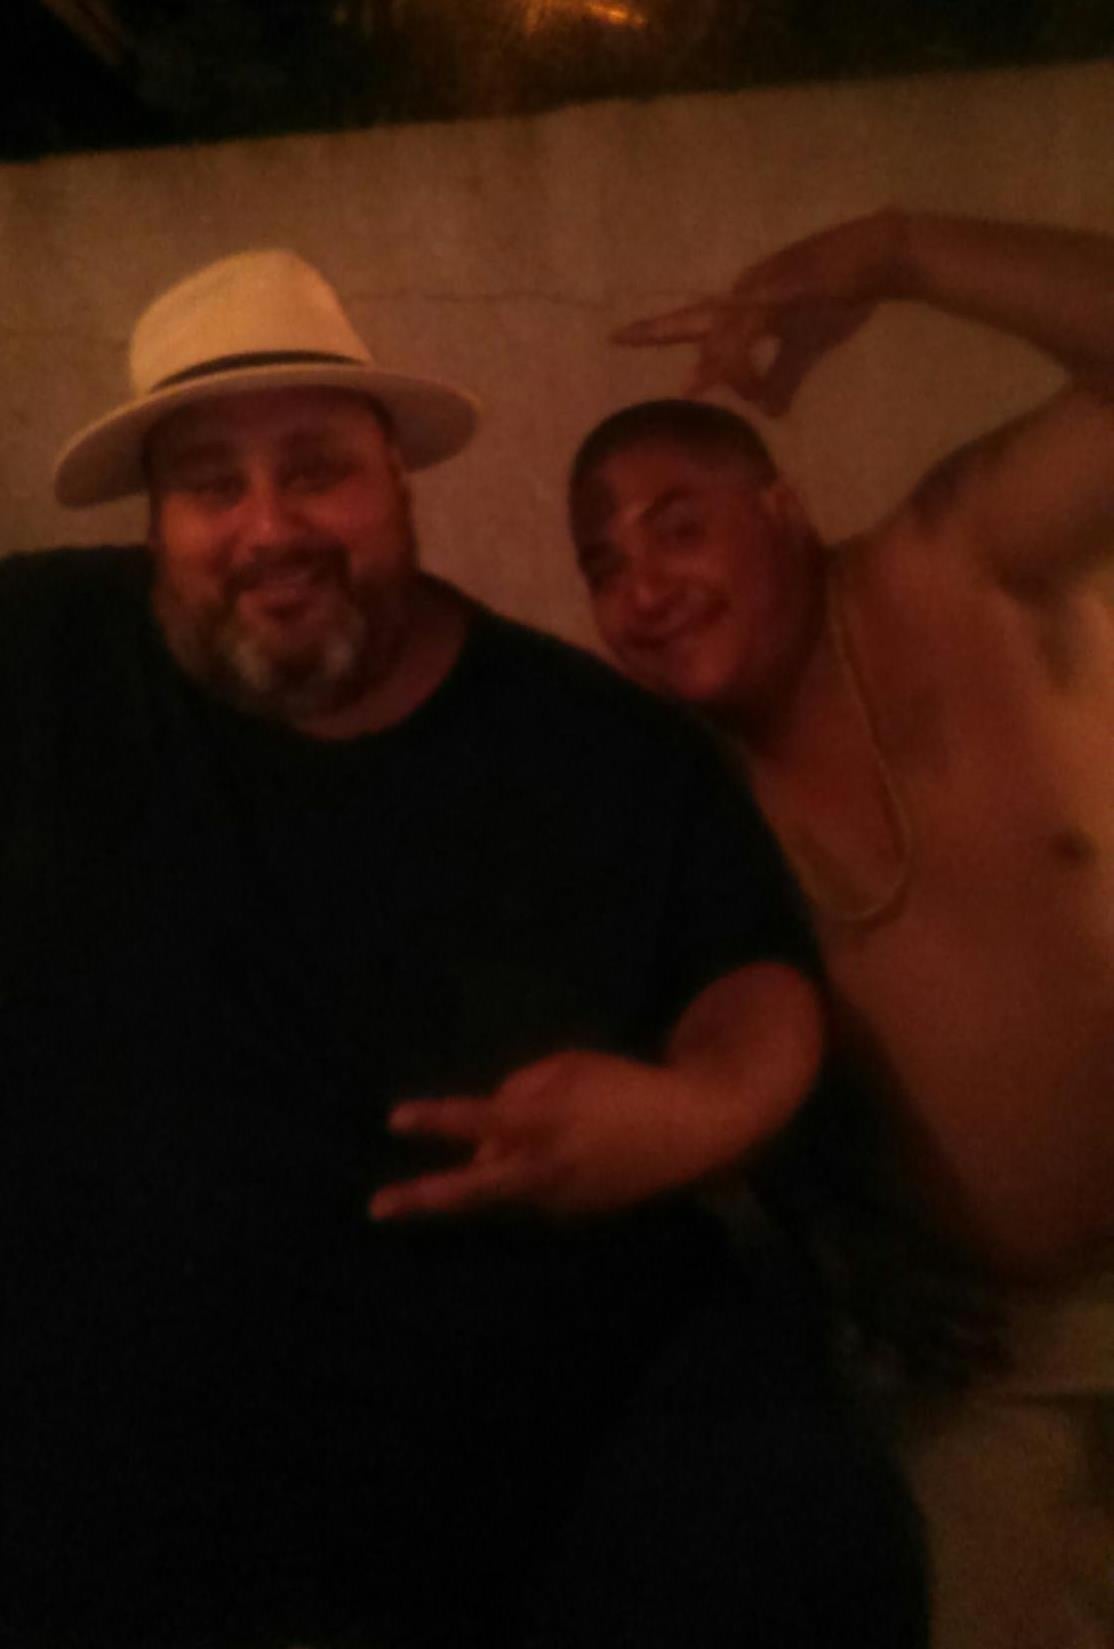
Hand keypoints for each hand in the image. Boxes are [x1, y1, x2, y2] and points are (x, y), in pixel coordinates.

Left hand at [368, 1049, 749, 1221]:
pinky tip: (560, 1154)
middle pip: (475, 1187)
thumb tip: (487, 1124)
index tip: (395, 1118)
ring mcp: (558, 1199)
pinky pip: (529, 1190)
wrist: (691, 1132)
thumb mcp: (571, 1066)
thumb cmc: (627, 1086)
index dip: (437, 1119)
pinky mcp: (571, 1215)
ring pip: (500, 1187)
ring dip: (487, 1170)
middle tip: (376, 1208)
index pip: (480, 1120)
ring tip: (499, 1152)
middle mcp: (547, 1168)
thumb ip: (522, 1088)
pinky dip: (525, 1171)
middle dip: (425, 1197)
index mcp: (548, 1121)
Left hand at [613, 208, 906, 414]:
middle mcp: (745, 291)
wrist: (881, 255)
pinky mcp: (788, 286)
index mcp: (745, 304)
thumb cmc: (842, 296)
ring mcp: (764, 286)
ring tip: (726, 392)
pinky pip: (757, 323)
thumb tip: (771, 414)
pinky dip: (746, 349)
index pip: (696, 322)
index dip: (660, 331)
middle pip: (695, 319)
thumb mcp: (807, 347)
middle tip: (618, 337)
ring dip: (724, 367)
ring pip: (727, 332)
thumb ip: (784, 378)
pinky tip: (737, 369)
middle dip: (658, 330)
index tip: (623, 337)